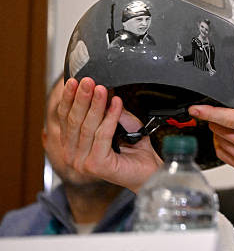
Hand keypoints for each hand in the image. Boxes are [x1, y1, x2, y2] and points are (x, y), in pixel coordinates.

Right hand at [57, 77, 162, 191]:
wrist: (150, 170)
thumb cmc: (134, 150)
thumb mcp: (119, 123)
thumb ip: (108, 110)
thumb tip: (102, 90)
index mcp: (73, 145)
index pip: (65, 118)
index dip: (69, 98)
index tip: (73, 81)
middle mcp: (73, 156)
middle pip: (74, 121)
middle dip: (81, 98)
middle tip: (88, 81)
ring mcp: (82, 162)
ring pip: (87, 127)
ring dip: (95, 105)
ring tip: (102, 89)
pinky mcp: (96, 165)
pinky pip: (102, 135)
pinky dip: (110, 117)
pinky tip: (116, 104)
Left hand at [188, 71, 233, 191]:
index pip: (227, 117)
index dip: (208, 112)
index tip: (195, 108)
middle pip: (219, 130)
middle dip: (214, 120)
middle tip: (215, 113)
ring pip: (219, 143)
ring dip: (218, 133)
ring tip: (223, 126)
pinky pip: (224, 157)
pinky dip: (221, 146)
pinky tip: (228, 141)